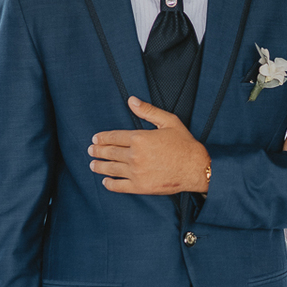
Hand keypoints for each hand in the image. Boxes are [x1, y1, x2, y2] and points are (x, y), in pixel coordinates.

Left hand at [89, 97, 210, 193]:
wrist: (196, 168)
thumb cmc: (184, 144)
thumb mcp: (168, 121)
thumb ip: (148, 111)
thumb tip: (131, 100)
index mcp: (140, 138)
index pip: (114, 137)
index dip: (102, 138)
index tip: (95, 138)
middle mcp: (135, 156)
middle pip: (109, 152)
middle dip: (97, 151)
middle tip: (91, 150)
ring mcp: (136, 172)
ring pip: (111, 169)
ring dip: (99, 166)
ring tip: (93, 165)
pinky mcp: (140, 186)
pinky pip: (119, 186)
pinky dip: (110, 184)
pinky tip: (105, 181)